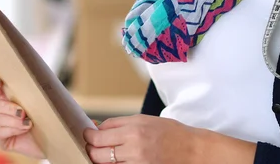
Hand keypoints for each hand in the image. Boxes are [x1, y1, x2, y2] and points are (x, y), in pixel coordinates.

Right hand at [0, 75, 44, 158]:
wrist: (56, 139)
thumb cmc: (52, 117)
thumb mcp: (46, 101)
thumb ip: (38, 90)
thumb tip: (39, 78)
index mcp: (13, 96)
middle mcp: (5, 109)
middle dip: (9, 107)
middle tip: (23, 112)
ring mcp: (1, 124)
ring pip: (0, 118)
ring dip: (15, 121)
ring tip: (29, 124)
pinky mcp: (1, 139)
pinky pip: (0, 131)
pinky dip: (14, 129)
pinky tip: (25, 129)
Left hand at [83, 114, 201, 163]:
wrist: (192, 151)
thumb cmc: (170, 132)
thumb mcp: (144, 120)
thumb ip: (119, 123)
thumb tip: (97, 127)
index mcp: (134, 130)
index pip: (100, 135)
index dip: (89, 134)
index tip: (86, 133)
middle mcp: (134, 148)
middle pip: (98, 153)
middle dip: (91, 148)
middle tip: (91, 145)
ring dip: (100, 159)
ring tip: (102, 153)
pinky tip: (115, 160)